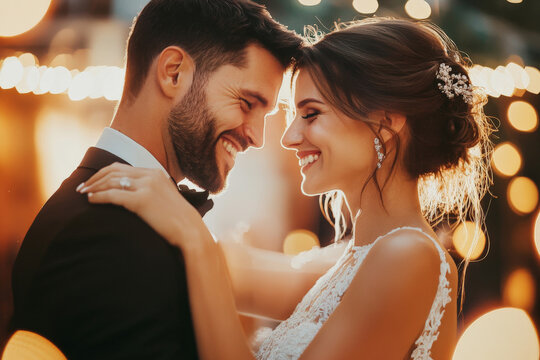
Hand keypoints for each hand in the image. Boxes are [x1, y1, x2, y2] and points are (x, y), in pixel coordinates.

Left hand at [77, 163, 204, 249]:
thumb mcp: (164, 198)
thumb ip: (150, 191)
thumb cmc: (177, 220)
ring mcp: (147, 186)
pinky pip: (113, 195)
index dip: (103, 174)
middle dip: (94, 178)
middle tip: (81, 187)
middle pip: (113, 171)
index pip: (122, 168)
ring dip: (93, 187)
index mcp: (155, 173)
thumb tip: (131, 194)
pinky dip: (99, 196)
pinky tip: (91, 200)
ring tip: (82, 194)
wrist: (190, 230)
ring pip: (111, 181)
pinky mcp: (142, 200)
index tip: (92, 182)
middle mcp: (150, 175)